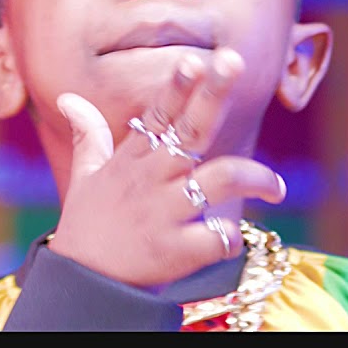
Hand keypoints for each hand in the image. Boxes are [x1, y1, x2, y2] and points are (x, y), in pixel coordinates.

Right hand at [47, 47, 288, 289]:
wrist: (82, 288)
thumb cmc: (90, 226)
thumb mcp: (85, 178)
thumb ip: (88, 136)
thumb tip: (70, 98)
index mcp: (133, 160)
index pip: (159, 114)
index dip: (178, 85)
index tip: (196, 59)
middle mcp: (150, 180)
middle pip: (189, 130)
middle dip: (212, 94)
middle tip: (235, 61)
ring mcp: (163, 214)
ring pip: (219, 179)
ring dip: (255, 177)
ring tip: (277, 187)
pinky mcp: (174, 252)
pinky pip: (216, 236)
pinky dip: (229, 237)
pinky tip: (232, 240)